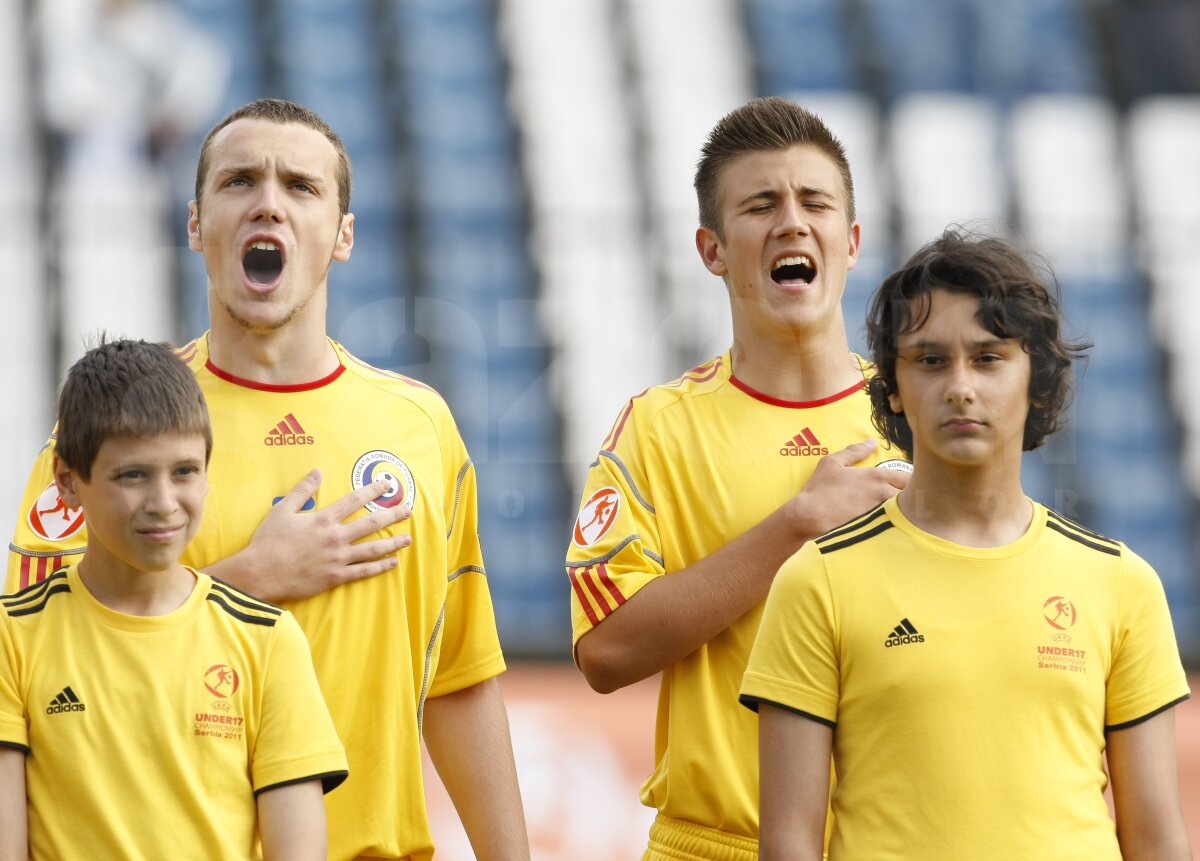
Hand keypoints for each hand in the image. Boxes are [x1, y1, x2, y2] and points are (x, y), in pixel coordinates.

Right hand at [216, 469, 411, 602]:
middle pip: (371, 522)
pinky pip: (363, 571)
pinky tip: (393, 562)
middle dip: (392, 515)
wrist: (259, 573)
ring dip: (393, 542)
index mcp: (324, 519)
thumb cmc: (268, 541)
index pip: (355, 500)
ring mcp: (338, 558)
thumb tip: (317, 471)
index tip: (388, 485)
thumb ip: (302, 490)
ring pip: (373, 549)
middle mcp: (335, 537)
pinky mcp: (335, 577)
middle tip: (408, 509)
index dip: (373, 490)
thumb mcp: (282, 510)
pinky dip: (380, 567)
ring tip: (408, 538)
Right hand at [791, 440, 907, 537]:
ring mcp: (881, 514)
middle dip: (910, 495)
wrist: (808, 518)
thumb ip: (854, 451)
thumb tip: (872, 442)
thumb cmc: (819, 489)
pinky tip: (886, 526)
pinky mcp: (876, 530)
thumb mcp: (832, 463)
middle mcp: (884, 494)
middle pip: (911, 495)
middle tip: (905, 497)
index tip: (905, 482)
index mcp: (877, 476)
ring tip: (898, 513)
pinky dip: (894, 524)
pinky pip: (894, 526)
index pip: (908, 476)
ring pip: (905, 512)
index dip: (910, 479)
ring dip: (904, 511)